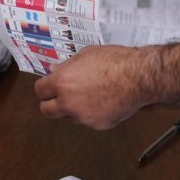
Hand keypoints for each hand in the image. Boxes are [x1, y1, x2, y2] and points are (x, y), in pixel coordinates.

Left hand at [34, 45, 155, 129]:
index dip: (44, 88)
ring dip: (72, 109)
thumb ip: (67, 65)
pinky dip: (92, 114)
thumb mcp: (86, 55)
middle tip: (58, 98)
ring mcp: (83, 116)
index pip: (40, 91)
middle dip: (50, 104)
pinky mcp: (97, 125)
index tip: (49, 87)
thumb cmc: (115, 62)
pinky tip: (103, 102)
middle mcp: (68, 102)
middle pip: (46, 110)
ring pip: (68, 117)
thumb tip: (55, 70)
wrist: (139, 76)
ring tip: (88, 96)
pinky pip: (88, 121)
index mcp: (62, 82)